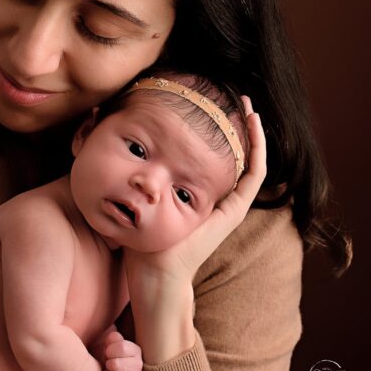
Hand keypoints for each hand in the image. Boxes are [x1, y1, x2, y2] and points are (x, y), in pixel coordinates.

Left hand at [98, 329, 142, 370]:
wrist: (109, 369)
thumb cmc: (109, 355)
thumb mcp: (111, 343)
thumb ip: (113, 338)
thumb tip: (113, 338)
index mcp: (135, 350)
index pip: (122, 348)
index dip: (110, 350)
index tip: (107, 352)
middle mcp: (138, 365)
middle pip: (116, 364)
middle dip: (106, 365)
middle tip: (106, 365)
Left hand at [124, 99, 266, 292]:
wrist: (154, 272)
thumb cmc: (141, 240)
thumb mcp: (137, 197)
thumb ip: (133, 174)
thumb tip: (112, 145)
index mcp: (200, 196)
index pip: (216, 159)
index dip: (218, 133)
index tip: (211, 107)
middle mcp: (219, 199)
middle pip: (237, 157)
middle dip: (239, 127)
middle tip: (239, 99)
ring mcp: (230, 205)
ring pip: (252, 162)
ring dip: (254, 133)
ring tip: (250, 107)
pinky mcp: (234, 210)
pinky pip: (254, 174)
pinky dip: (258, 149)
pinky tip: (254, 125)